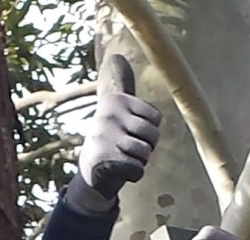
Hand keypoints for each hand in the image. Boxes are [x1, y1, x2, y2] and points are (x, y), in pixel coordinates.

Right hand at [66, 54, 161, 213]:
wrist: (92, 170)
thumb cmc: (113, 138)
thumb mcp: (118, 110)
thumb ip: (123, 84)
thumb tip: (117, 55)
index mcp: (115, 100)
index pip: (156, 118)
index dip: (150, 130)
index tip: (133, 131)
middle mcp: (108, 114)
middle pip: (153, 135)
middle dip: (147, 147)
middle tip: (129, 147)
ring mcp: (105, 136)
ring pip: (145, 153)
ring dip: (140, 161)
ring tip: (124, 157)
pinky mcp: (105, 158)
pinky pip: (138, 170)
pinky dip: (134, 174)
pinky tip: (120, 170)